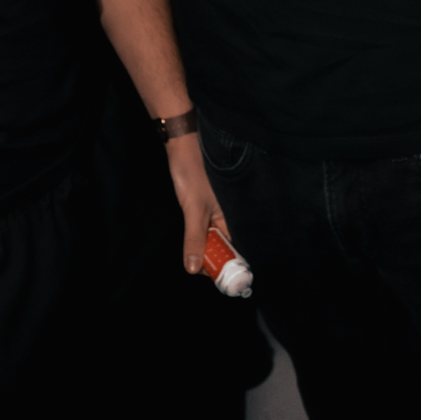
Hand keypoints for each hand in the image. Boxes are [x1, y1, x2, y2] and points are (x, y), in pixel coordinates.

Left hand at [165, 132, 231, 273]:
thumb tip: (193, 268)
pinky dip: (203, 234)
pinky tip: (196, 240)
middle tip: (201, 269)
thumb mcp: (192, 209)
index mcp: (235, 214)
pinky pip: (209, 225)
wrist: (181, 141)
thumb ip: (194, 238)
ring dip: (208, 246)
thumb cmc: (192, 171)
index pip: (239, 247)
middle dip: (217, 258)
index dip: (231, 264)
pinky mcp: (208, 202)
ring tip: (196, 258)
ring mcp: (219, 207)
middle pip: (229, 244)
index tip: (219, 278)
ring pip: (217, 235)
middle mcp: (231, 212)